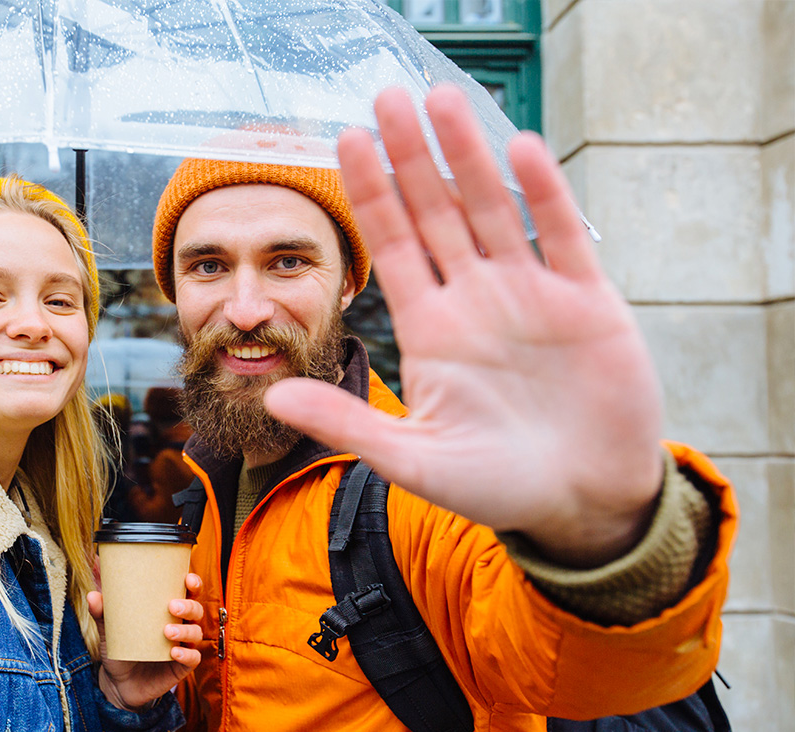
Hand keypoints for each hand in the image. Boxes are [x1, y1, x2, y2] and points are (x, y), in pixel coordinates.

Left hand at [88, 573, 203, 711]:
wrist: (118, 683)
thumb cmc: (120, 648)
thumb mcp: (109, 630)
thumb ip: (102, 613)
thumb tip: (92, 595)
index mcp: (167, 610)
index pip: (188, 592)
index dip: (193, 583)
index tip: (187, 579)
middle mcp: (180, 625)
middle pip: (196, 610)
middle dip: (188, 606)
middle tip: (172, 606)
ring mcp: (182, 645)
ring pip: (196, 633)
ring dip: (185, 630)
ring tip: (167, 632)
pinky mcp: (181, 666)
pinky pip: (192, 659)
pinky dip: (186, 655)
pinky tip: (174, 652)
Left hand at [264, 85, 663, 566]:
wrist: (584, 505)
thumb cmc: (498, 487)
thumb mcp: (414, 459)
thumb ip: (347, 422)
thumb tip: (273, 393)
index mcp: (431, 329)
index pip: (392, 246)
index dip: (370, 194)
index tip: (345, 141)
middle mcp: (475, 300)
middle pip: (435, 212)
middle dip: (410, 156)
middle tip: (385, 97)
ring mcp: (530, 294)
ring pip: (492, 209)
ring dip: (467, 156)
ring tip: (440, 99)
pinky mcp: (587, 300)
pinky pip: (561, 235)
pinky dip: (543, 193)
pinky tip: (517, 147)